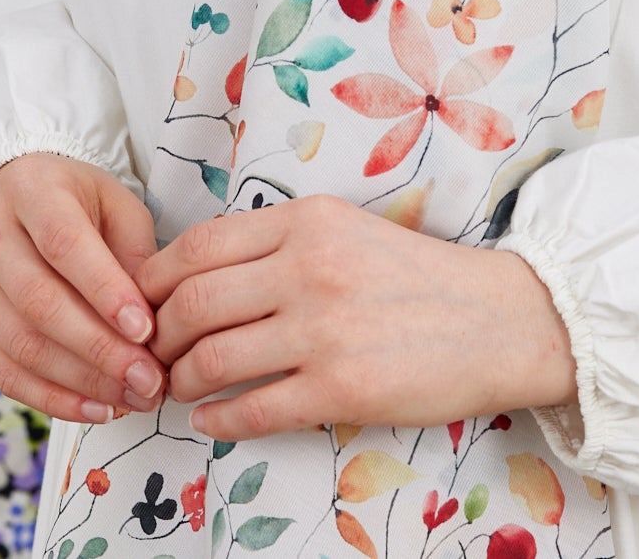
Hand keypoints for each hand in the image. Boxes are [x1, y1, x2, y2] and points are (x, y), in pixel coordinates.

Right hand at [0, 152, 168, 425]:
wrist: (10, 197)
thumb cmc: (76, 202)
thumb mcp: (115, 202)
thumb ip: (133, 252)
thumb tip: (149, 322)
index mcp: (30, 190)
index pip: (64, 245)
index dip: (105, 291)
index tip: (146, 331)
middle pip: (40, 303)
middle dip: (100, 350)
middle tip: (148, 380)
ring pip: (22, 346)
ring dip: (82, 382)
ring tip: (132, 398)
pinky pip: (5, 374)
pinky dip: (53, 398)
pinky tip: (97, 408)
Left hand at [136, 195, 574, 441]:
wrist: (497, 319)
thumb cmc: (418, 276)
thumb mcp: (347, 230)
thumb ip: (280, 242)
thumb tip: (200, 275)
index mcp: (307, 219)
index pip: (197, 247)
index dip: (154, 282)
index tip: (141, 305)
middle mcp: (308, 266)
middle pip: (192, 303)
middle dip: (156, 337)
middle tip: (151, 356)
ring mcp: (322, 328)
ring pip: (212, 358)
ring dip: (180, 382)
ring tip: (178, 389)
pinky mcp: (339, 387)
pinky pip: (251, 409)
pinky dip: (217, 419)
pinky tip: (212, 419)